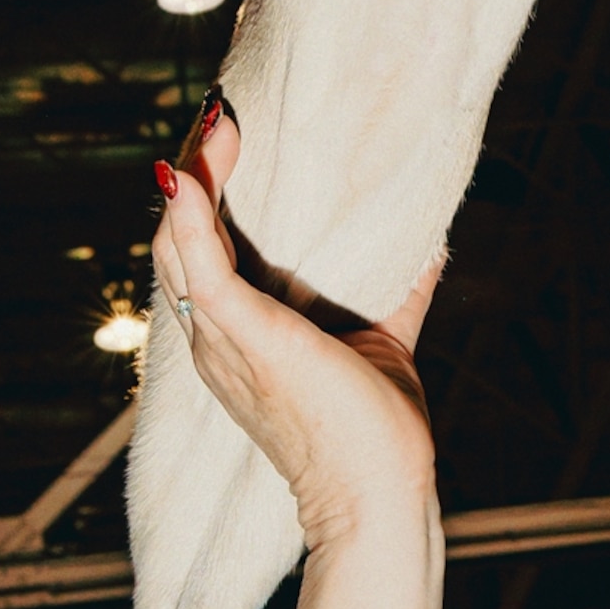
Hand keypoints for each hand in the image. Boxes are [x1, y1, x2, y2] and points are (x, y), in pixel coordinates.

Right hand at [152, 109, 442, 552]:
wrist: (376, 494)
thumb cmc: (374, 430)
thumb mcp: (383, 337)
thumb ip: (398, 287)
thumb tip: (431, 237)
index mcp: (238, 336)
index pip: (203, 253)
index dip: (206, 196)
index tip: (230, 138)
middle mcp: (215, 337)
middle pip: (178, 237)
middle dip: (193, 170)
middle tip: (221, 114)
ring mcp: (222, 339)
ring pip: (178, 242)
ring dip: (192, 175)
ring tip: (215, 122)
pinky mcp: (243, 337)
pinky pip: (199, 266)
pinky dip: (190, 216)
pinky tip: (189, 172)